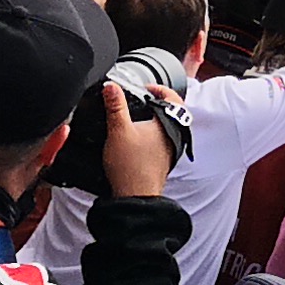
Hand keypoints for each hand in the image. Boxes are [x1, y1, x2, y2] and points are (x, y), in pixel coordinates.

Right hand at [95, 75, 171, 198]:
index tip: (145, 88)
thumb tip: (111, 87)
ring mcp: (169, 150)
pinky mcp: (162, 161)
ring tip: (135, 116)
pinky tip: (134, 138)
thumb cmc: (131, 167)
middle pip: (170, 111)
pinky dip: (150, 134)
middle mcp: (174, 136)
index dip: (159, 88)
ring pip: (165, 127)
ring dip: (152, 120)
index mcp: (168, 125)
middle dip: (155, 103)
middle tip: (140, 99)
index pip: (173, 97)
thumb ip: (115, 106)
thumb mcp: (118, 130)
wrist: (135, 197)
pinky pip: (160, 141)